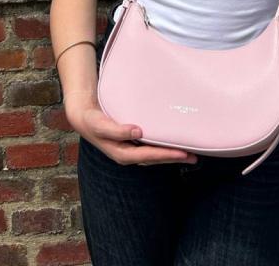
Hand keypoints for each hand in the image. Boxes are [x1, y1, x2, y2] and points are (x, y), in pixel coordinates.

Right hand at [65, 101, 197, 166]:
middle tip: (194, 157)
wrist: (85, 118)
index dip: (163, 155)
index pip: (147, 156)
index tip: (180, 153)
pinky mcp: (133, 143)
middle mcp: (129, 154)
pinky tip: (173, 144)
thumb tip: (137, 131)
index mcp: (121, 153)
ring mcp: (131, 150)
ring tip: (190, 154)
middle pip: (154, 159)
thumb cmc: (93, 122)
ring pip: (154, 156)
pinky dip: (163, 148)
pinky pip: (151, 148)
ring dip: (171, 155)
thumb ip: (117, 130)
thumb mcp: (101, 125)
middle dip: (173, 158)